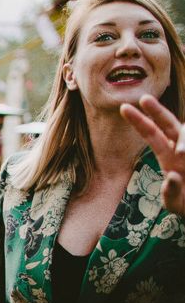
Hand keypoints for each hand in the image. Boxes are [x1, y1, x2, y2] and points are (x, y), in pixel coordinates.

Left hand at [121, 95, 184, 214]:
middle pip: (168, 125)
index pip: (152, 134)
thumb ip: (171, 193)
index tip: (124, 108)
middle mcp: (181, 150)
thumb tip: (171, 178)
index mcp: (168, 157)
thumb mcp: (176, 204)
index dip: (139, 121)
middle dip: (157, 111)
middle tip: (144, 98)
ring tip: (183, 154)